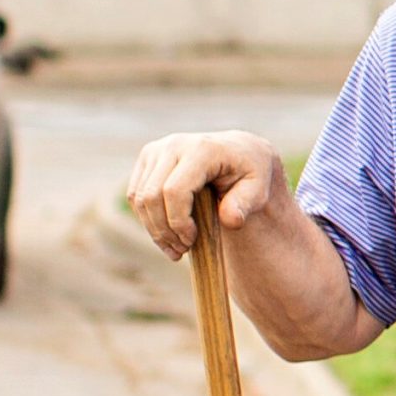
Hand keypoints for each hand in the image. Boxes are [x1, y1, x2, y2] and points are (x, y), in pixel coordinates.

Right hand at [126, 131, 286, 259]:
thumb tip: (230, 221)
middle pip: (152, 196)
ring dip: (153, 227)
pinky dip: (147, 218)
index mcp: (202, 150)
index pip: (175, 191)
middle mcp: (174, 145)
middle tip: (182, 250)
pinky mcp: (148, 158)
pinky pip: (136, 194)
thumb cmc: (252, 173)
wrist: (240, 151)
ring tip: (176, 247)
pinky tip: (166, 234)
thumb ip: (246, 204)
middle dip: (164, 229)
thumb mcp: (260, 188)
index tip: (191, 241)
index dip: (178, 221)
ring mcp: (157, 150)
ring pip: (139, 197)